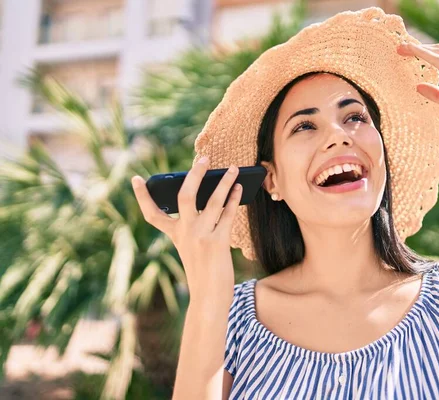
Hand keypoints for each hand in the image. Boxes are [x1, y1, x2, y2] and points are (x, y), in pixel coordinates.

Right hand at [131, 158, 242, 299]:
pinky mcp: (217, 242)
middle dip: (195, 174)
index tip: (136, 179)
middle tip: (205, 157)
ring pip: (211, 201)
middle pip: (184, 196)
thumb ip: (199, 226)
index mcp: (174, 236)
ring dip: (224, 182)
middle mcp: (184, 233)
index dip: (143, 197)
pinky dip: (234, 199)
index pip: (153, 215)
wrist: (208, 299)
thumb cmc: (203, 273)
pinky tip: (239, 189)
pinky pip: (226, 214)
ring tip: (234, 168)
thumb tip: (217, 197)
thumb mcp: (194, 249)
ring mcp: (200, 237)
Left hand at [397, 41, 438, 137]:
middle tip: (400, 48)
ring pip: (437, 52)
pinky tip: (413, 52)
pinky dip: (425, 54)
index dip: (425, 52)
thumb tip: (418, 87)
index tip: (408, 52)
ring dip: (418, 48)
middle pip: (438, 50)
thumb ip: (437, 95)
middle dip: (418, 48)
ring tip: (402, 47)